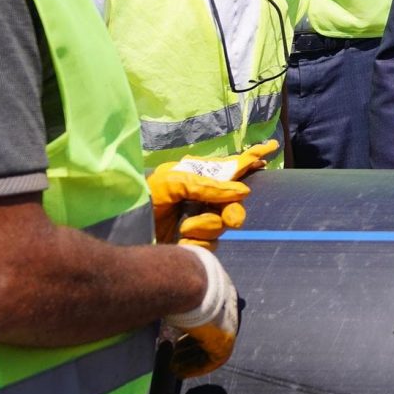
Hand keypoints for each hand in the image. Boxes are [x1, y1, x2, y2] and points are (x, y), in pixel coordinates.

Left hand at [148, 140, 277, 244]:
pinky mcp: (192, 245)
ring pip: (223, 225)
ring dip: (207, 226)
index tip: (271, 148)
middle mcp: (199, 199)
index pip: (227, 167)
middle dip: (234, 210)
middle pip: (233, 202)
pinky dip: (198, 243)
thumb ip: (207, 184)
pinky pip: (211, 244)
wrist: (122, 235)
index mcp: (194, 179)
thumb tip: (242, 192)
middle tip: (231, 219)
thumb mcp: (172, 182)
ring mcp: (196, 223)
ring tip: (184, 229)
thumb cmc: (142, 200)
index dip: (248, 159)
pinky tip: (181, 242)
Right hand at [165, 243, 241, 378]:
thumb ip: (170, 287)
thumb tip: (148, 286)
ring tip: (174, 365)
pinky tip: (180, 371)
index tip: (176, 336)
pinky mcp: (224, 339)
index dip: (191, 326)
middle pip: (211, 330)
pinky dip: (197, 366)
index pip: (208, 312)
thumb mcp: (173, 280)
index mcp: (217, 287)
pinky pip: (214, 359)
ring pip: (212, 346)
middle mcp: (227, 304)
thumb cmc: (171, 274)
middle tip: (175, 353)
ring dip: (192, 356)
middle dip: (192, 343)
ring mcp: (228, 322)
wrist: (183, 278)